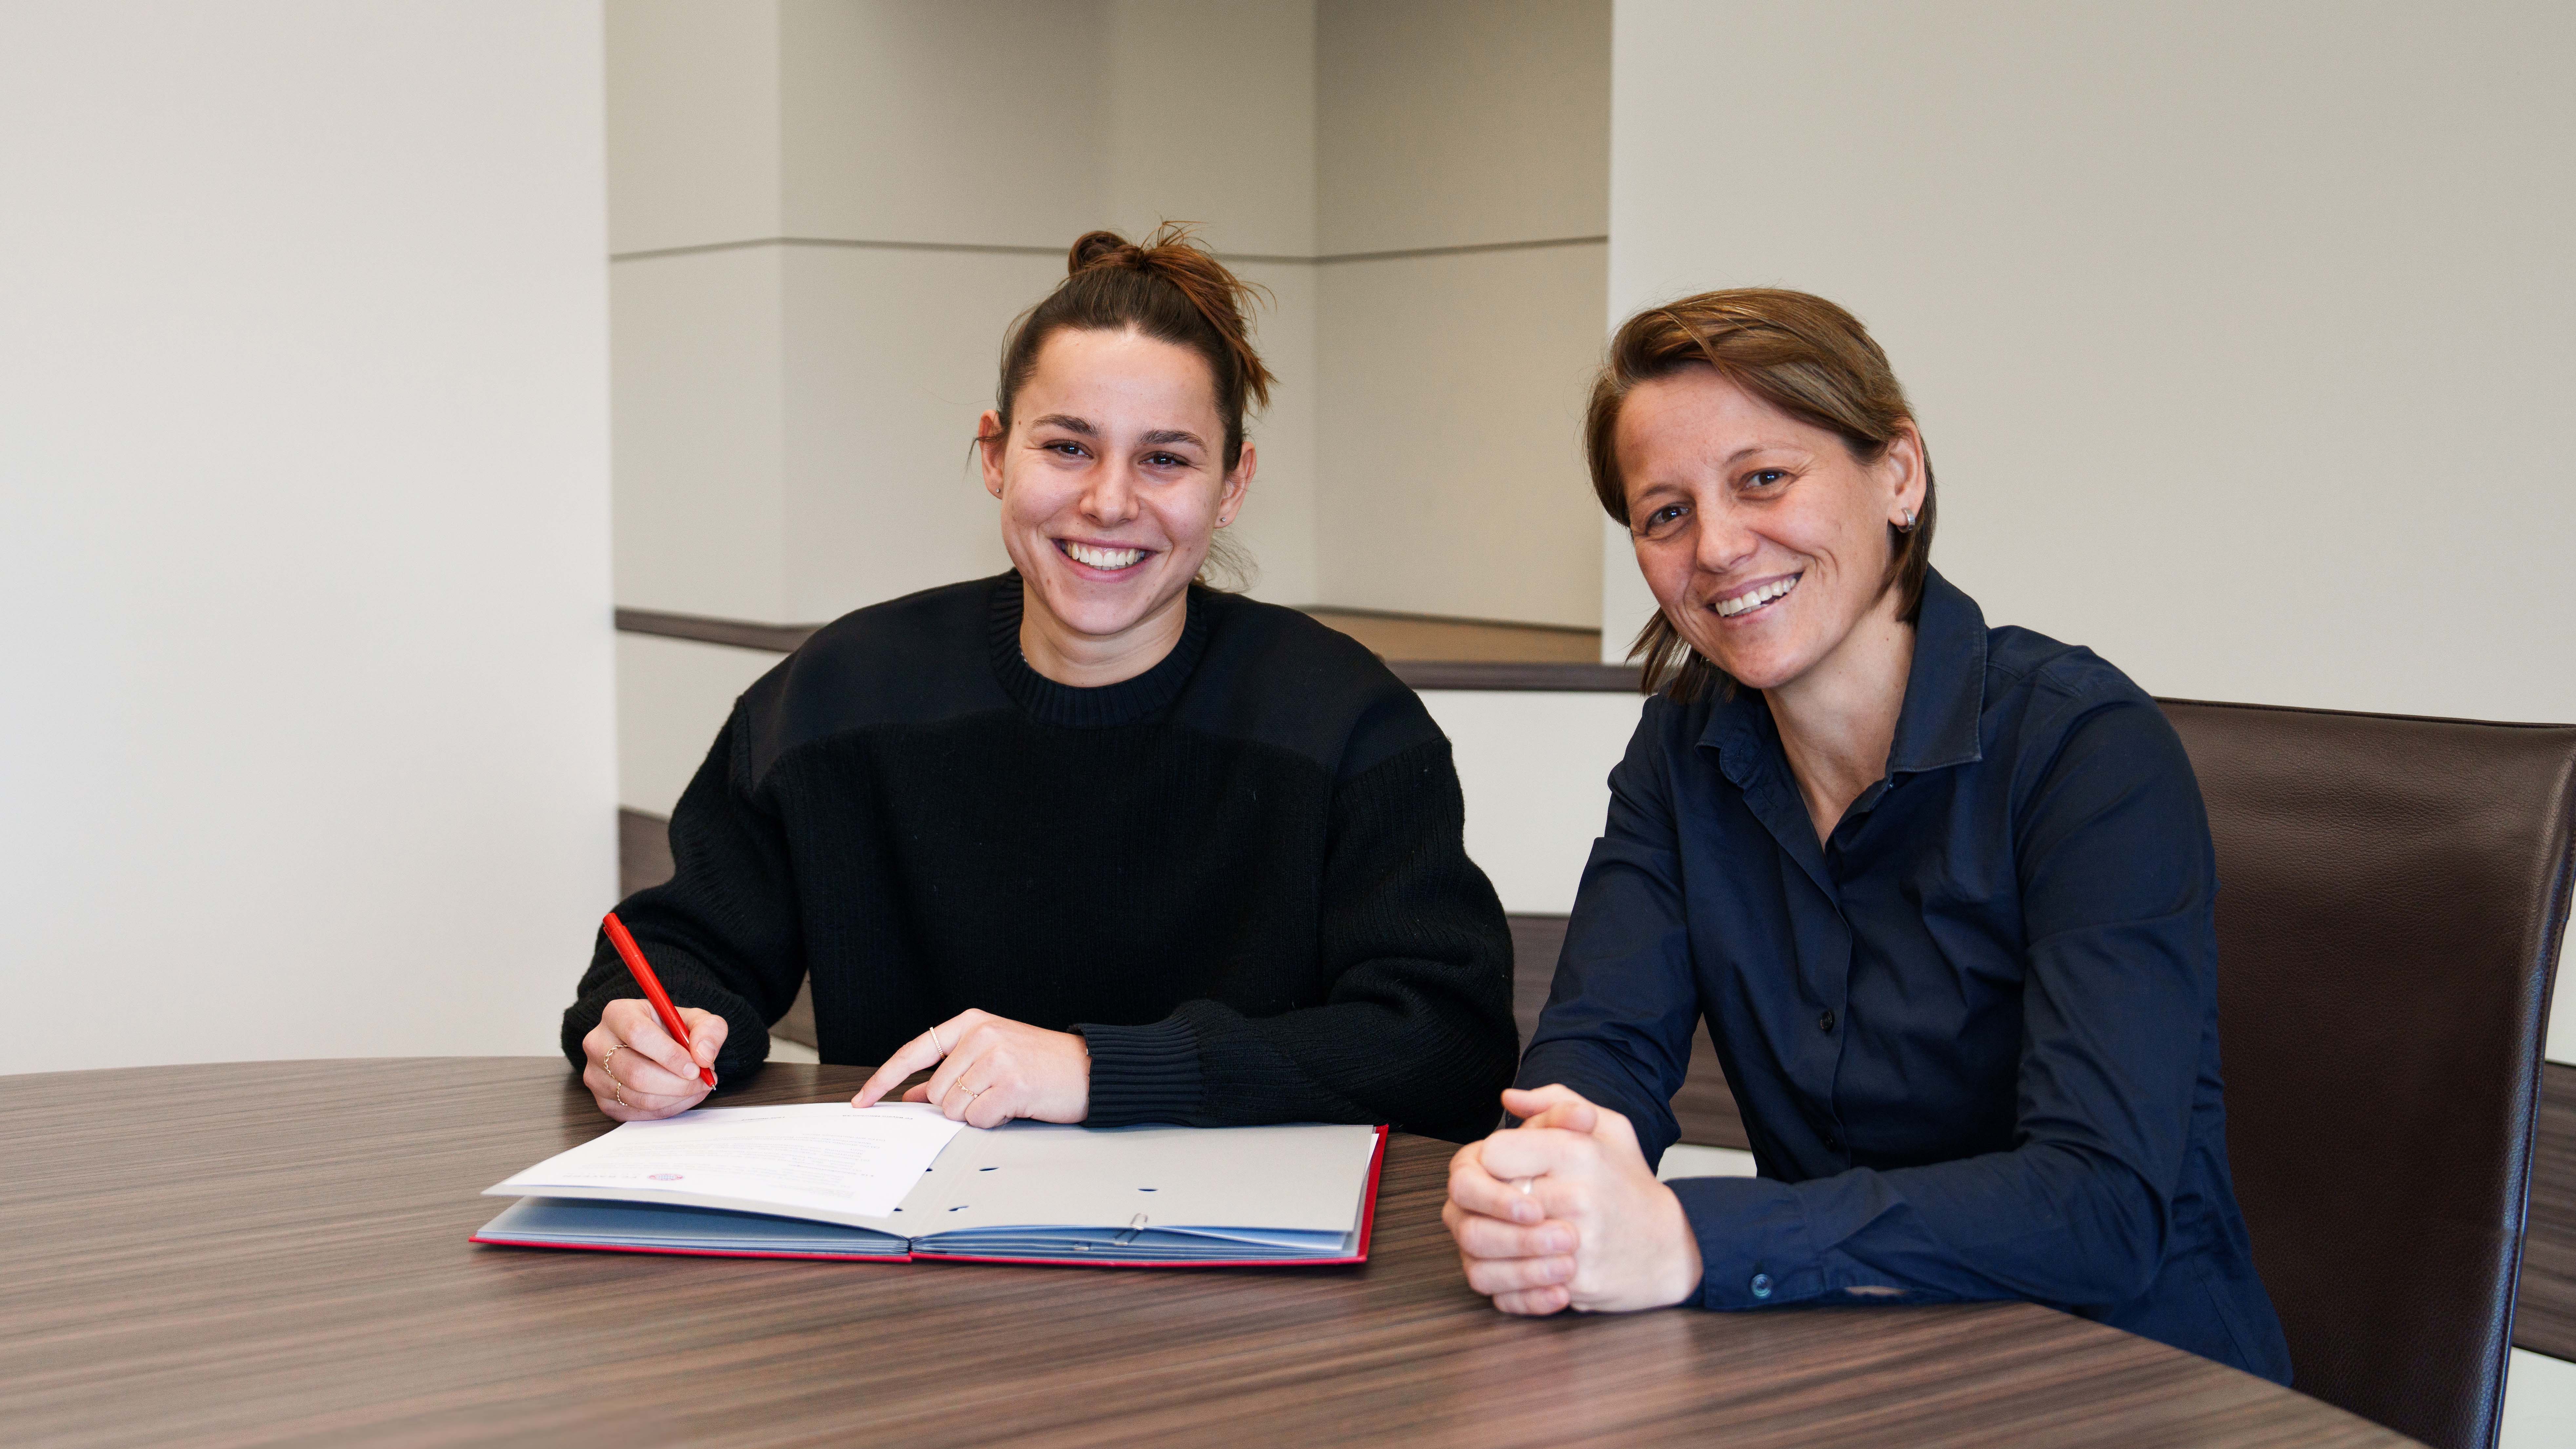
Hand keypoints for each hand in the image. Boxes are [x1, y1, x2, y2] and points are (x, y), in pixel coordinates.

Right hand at [582, 997, 725, 1121]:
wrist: (653, 1045)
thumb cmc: (670, 1029)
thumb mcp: (695, 1019)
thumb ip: (708, 1029)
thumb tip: (704, 1056)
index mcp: (617, 1014)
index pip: (637, 1034)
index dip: (669, 1054)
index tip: (695, 1066)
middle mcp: (598, 1043)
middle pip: (635, 1072)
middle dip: (676, 1083)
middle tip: (702, 1081)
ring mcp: (596, 1075)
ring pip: (637, 1096)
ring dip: (675, 1097)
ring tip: (697, 1086)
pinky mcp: (603, 1101)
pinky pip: (637, 1113)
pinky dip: (667, 1108)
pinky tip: (682, 1096)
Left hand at [851, 1009, 1089, 1128]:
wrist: (1088, 1069)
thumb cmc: (1040, 1064)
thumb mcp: (991, 1057)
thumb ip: (949, 1073)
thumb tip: (913, 1095)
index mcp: (971, 1023)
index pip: (914, 1051)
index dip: (882, 1078)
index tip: (862, 1100)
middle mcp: (981, 1035)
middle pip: (936, 1091)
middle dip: (957, 1104)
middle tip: (989, 1096)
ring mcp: (997, 1057)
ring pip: (954, 1107)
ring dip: (976, 1113)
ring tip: (1005, 1098)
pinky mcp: (1012, 1082)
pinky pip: (978, 1118)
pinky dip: (993, 1121)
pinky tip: (1014, 1106)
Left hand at [1443, 1084, 1702, 1314]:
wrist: (1674, 1245)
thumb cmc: (1630, 1182)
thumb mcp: (1606, 1127)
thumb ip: (1556, 1102)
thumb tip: (1508, 1097)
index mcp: (1577, 1150)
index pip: (1493, 1153)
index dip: (1489, 1164)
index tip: (1504, 1171)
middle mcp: (1577, 1195)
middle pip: (1489, 1201)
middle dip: (1487, 1205)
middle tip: (1501, 1208)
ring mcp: (1579, 1242)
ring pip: (1496, 1248)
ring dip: (1493, 1245)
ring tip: (1508, 1237)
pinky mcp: (1579, 1281)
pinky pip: (1517, 1285)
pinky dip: (1511, 1280)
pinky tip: (1523, 1267)